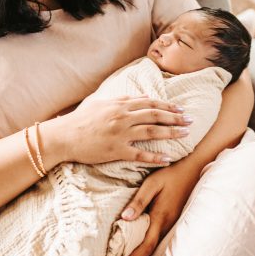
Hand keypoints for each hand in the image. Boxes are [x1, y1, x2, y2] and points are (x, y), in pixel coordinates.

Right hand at [45, 96, 191, 168]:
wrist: (64, 136)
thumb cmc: (81, 119)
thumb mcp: (102, 103)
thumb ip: (123, 99)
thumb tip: (143, 96)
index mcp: (120, 105)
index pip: (150, 103)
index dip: (167, 106)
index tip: (180, 109)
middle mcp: (123, 117)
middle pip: (155, 116)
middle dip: (175, 118)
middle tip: (190, 120)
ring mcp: (120, 134)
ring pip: (151, 132)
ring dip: (171, 133)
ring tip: (186, 134)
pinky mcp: (116, 150)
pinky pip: (139, 155)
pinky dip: (155, 157)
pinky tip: (168, 159)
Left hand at [114, 157, 200, 255]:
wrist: (192, 169)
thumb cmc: (170, 174)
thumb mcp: (152, 183)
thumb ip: (139, 201)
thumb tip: (124, 219)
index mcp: (160, 217)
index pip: (145, 246)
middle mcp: (167, 224)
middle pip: (150, 250)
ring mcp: (172, 222)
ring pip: (155, 244)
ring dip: (140, 254)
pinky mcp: (173, 219)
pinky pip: (158, 237)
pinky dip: (147, 245)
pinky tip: (138, 244)